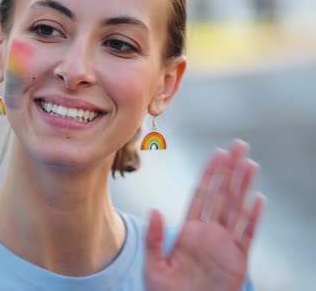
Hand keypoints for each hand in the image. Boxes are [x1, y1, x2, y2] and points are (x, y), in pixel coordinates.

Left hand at [145, 140, 264, 290]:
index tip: (216, 154)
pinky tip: (258, 199)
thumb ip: (153, 238)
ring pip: (236, 208)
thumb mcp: (154, 265)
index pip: (201, 195)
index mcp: (188, 230)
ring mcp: (224, 244)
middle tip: (238, 146)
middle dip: (230, 170)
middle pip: (222, 194)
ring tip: (250, 164)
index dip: (209, 174)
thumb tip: (154, 210)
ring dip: (243, 186)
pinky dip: (253, 217)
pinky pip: (247, 234)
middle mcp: (208, 232)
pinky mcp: (237, 259)